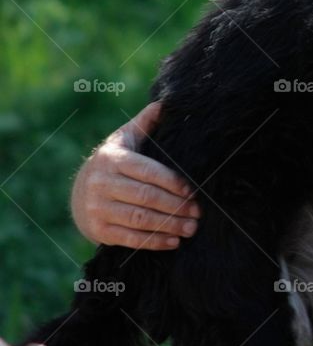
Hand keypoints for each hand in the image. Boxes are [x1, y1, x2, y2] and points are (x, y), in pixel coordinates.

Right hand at [71, 101, 199, 249]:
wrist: (80, 192)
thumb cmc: (114, 163)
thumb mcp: (124, 139)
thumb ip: (144, 124)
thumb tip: (165, 103)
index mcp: (113, 159)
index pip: (147, 171)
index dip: (171, 182)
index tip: (193, 190)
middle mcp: (102, 183)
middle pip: (145, 197)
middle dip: (176, 206)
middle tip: (199, 212)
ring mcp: (97, 208)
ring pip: (139, 219)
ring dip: (169, 225)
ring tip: (192, 228)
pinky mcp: (98, 230)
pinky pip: (130, 238)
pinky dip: (154, 242)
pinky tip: (174, 242)